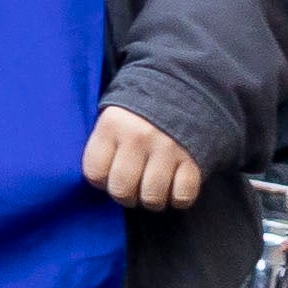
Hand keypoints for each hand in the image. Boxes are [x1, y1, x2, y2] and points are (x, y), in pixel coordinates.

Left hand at [80, 105, 207, 209]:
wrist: (183, 88)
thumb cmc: (139, 113)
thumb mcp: (113, 117)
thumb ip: (104, 146)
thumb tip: (100, 182)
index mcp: (112, 125)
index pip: (94, 173)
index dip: (101, 180)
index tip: (109, 174)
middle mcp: (138, 136)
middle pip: (122, 190)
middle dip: (125, 196)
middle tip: (132, 187)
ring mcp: (167, 148)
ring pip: (152, 198)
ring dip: (152, 200)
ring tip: (153, 188)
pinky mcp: (193, 158)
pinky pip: (183, 196)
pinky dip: (179, 198)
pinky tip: (174, 187)